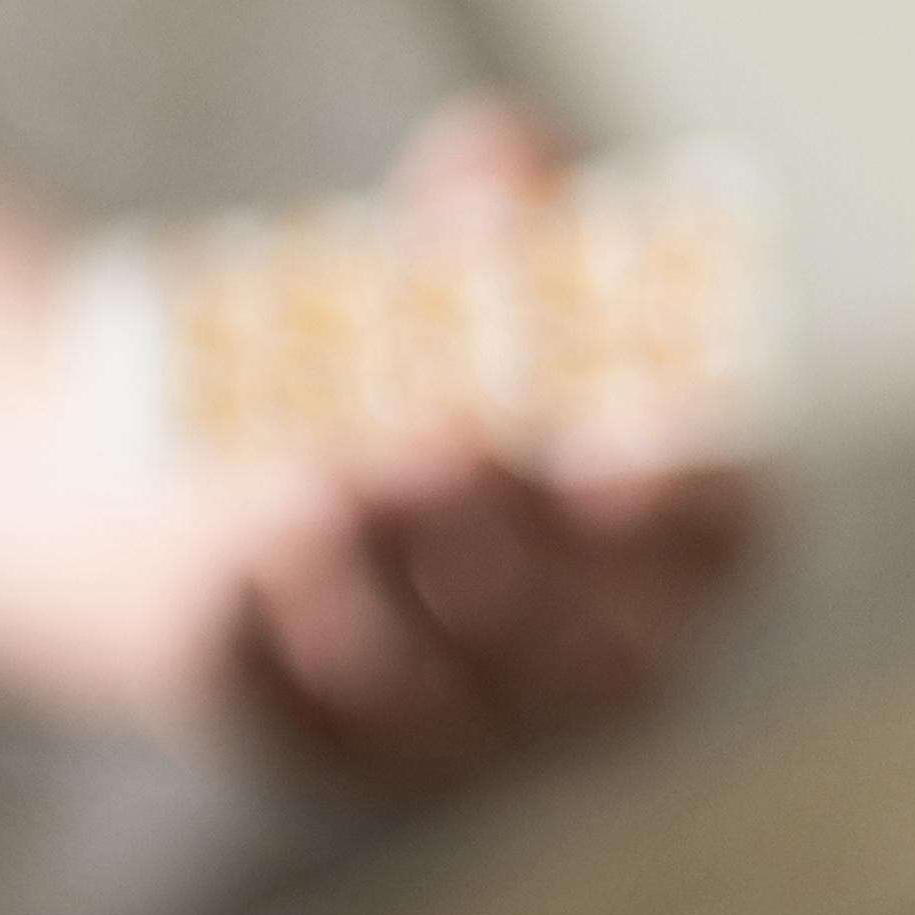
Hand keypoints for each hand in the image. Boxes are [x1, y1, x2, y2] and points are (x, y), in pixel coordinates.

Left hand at [211, 103, 764, 786]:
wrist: (189, 460)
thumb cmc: (391, 347)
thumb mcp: (455, 255)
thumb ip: (499, 194)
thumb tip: (497, 156)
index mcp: (670, 539)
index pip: (726, 535)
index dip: (679, 495)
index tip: (610, 447)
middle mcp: (582, 664)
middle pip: (583, 643)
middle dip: (506, 534)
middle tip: (431, 433)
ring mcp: (452, 736)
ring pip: (430, 693)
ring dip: (375, 575)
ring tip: (312, 469)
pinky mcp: (308, 759)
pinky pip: (290, 727)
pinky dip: (263, 641)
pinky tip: (233, 554)